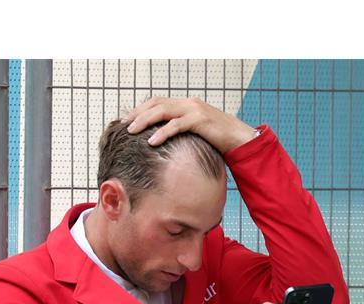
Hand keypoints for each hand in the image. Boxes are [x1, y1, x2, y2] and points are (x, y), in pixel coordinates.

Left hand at [124, 96, 258, 153]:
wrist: (240, 139)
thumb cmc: (217, 140)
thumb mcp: (195, 133)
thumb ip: (181, 132)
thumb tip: (163, 142)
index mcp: (185, 104)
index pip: (157, 101)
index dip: (140, 109)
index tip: (126, 120)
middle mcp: (188, 103)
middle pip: (156, 103)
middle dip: (137, 113)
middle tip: (123, 125)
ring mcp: (194, 110)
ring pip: (163, 111)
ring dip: (144, 121)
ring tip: (131, 131)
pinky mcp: (201, 120)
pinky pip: (176, 125)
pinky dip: (162, 132)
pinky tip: (151, 141)